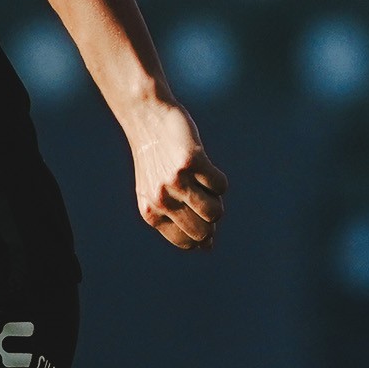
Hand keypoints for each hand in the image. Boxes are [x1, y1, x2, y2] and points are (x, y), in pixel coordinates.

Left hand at [127, 102, 226, 250]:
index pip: (188, 243)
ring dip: (216, 199)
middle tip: (199, 195)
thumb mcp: (161, 195)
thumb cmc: (157, 161)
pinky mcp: (190, 162)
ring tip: (201, 181)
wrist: (147, 119)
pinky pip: (221, 186)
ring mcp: (175, 182)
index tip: (196, 212)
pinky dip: (219, 179)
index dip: (201, 232)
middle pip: (204, 232)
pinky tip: (203, 166)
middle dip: (210, 218)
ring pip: (215, 212)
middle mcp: (160, 200)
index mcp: (150, 213)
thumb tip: (208, 247)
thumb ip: (180, 221)